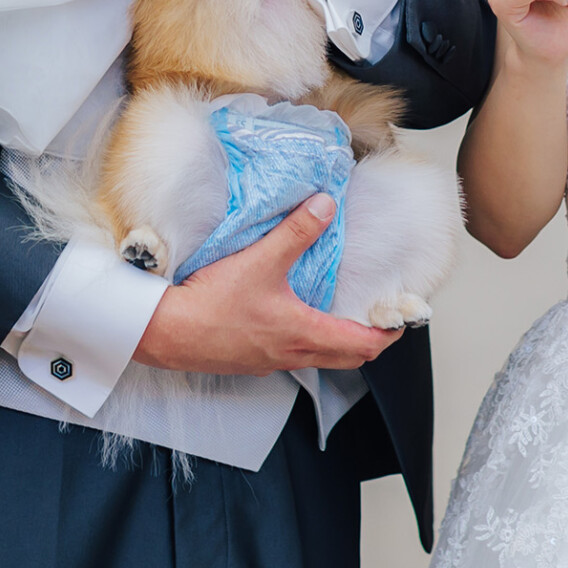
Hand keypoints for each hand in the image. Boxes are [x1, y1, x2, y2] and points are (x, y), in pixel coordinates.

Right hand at [134, 194, 401, 373]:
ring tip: (339, 311)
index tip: (400, 319)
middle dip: (368, 338)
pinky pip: (290, 354)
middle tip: (377, 316)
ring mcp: (270, 361)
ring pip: (318, 356)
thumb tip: (325, 206)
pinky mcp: (250, 359)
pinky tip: (290, 315)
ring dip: (336, 339)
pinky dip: (305, 338)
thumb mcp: (260, 260)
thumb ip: (296, 232)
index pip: (365, 344)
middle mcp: (293, 354)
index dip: (388, 333)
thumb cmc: (212, 305)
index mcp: (305, 333)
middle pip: (348, 357)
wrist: (166, 333)